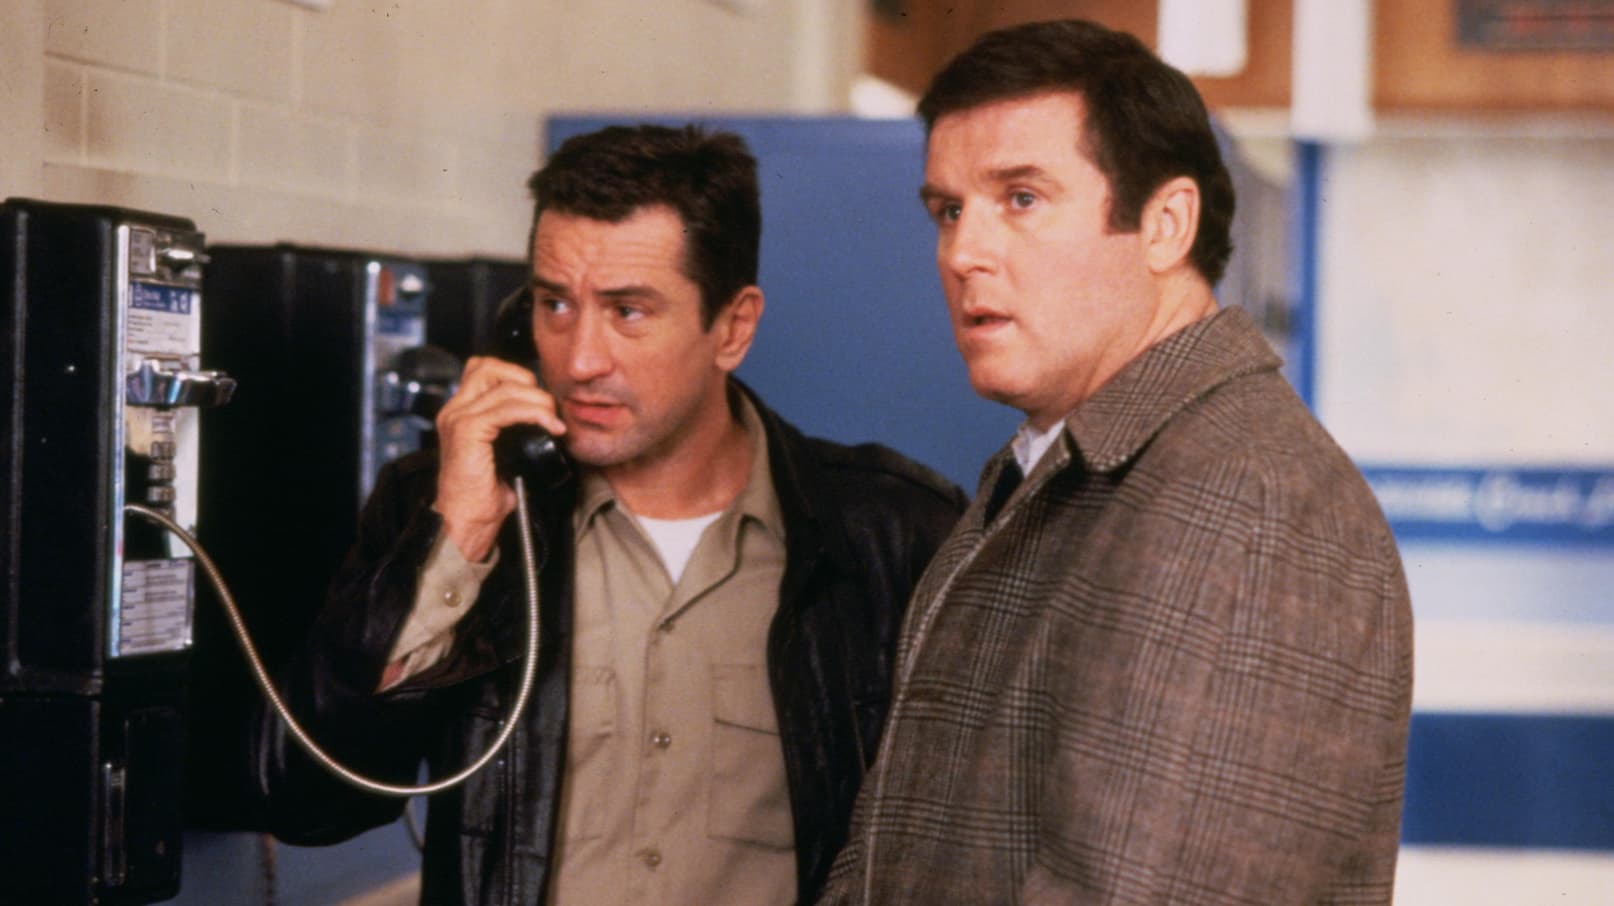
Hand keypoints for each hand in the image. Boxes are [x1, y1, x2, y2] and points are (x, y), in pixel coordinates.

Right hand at [431, 356, 565, 561]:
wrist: (466, 523)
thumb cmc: (484, 496)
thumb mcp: (504, 454)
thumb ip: (515, 429)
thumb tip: (547, 418)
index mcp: (460, 412)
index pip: (485, 368)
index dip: (517, 376)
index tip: (540, 402)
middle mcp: (454, 410)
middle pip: (491, 367)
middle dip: (526, 382)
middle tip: (546, 409)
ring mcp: (458, 419)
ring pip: (505, 388)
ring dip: (538, 401)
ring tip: (553, 422)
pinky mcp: (467, 431)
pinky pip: (506, 408)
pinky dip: (535, 414)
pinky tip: (550, 429)